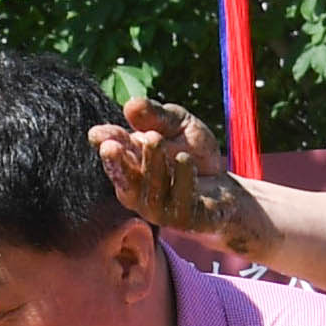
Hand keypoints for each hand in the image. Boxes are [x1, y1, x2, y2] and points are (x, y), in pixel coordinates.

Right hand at [94, 104, 281, 273]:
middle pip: (124, 180)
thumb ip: (158, 116)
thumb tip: (131, 105)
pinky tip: (184, 159)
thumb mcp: (180, 125)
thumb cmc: (195, 154)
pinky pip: (181, 202)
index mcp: (132, 167)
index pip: (114, 156)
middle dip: (116, 163)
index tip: (98, 134)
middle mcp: (139, 192)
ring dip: (151, 164)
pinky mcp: (186, 220)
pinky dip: (182, 179)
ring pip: (151, 192)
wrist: (227, 189)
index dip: (105, 144)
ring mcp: (161, 210)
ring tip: (154, 139)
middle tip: (112, 145)